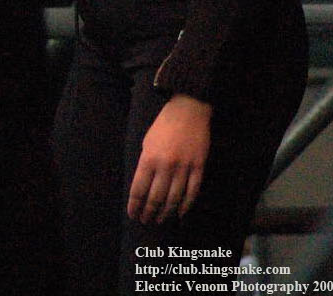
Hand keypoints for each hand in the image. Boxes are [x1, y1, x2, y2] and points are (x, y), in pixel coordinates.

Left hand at [128, 93, 211, 223]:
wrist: (188, 112)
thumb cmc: (163, 127)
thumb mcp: (146, 143)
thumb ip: (145, 165)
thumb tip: (143, 188)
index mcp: (148, 159)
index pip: (139, 189)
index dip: (135, 205)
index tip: (133, 215)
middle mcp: (165, 166)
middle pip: (156, 197)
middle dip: (149, 212)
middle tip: (146, 221)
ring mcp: (184, 168)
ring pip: (174, 198)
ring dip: (166, 212)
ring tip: (160, 220)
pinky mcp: (199, 168)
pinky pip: (192, 192)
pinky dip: (185, 205)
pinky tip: (179, 214)